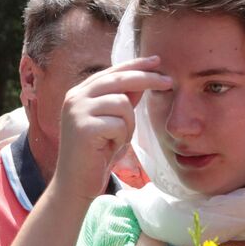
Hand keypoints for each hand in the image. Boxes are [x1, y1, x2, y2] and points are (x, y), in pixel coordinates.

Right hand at [52, 57, 171, 202]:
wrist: (75, 185)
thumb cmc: (95, 156)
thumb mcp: (112, 123)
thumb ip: (122, 101)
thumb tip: (142, 80)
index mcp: (79, 93)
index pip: (111, 72)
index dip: (135, 65)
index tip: (157, 61)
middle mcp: (75, 98)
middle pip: (119, 80)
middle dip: (147, 80)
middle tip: (169, 83)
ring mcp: (77, 111)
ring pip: (122, 104)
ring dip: (129, 125)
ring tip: (117, 141)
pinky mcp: (84, 128)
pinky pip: (119, 124)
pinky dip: (121, 138)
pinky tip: (109, 149)